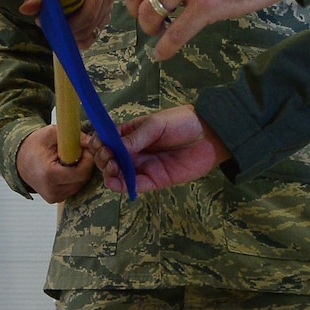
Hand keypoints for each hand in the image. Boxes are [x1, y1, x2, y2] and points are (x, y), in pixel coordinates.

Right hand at [15, 124, 95, 202]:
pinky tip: (65, 168)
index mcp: (49, 175)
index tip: (84, 148)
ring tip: (69, 159)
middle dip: (85, 165)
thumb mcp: (52, 133)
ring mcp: (53, 197)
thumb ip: (73, 137)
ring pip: (79, 185)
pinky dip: (74, 178)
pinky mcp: (55, 199)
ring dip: (80, 171)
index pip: (81, 173)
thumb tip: (92, 142)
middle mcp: (52, 191)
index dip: (87, 160)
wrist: (20, 160)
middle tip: (78, 152)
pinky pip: (73, 188)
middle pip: (82, 179)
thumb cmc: (34, 145)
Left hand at [18, 0, 111, 48]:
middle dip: (69, 31)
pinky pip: (94, 34)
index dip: (69, 24)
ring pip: (92, 32)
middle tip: (48, 26)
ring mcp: (108, 6)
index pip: (88, 13)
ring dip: (73, 35)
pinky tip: (67, 34)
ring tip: (56, 27)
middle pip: (91, 24)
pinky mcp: (104, 15)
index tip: (48, 22)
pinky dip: (80, 38)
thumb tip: (26, 9)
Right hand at [84, 104, 229, 194]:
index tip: (101, 145)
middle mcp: (134, 151)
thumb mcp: (156, 124)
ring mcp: (143, 166)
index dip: (100, 144)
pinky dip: (123, 186)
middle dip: (103, 159)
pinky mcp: (155, 180)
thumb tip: (115, 147)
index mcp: (131, 134)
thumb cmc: (182, 123)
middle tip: (109, 157)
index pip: (108, 140)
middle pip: (109, 159)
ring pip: (118, 175)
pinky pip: (135, 186)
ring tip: (113, 168)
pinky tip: (117, 182)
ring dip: (110, 174)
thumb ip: (136, 137)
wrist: (210, 136)